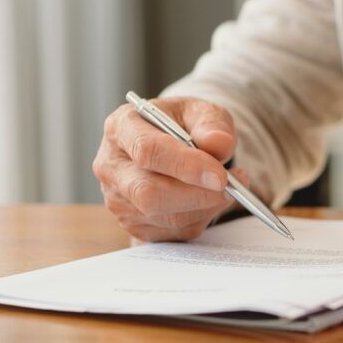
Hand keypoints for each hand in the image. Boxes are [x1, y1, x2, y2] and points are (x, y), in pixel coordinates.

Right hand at [93, 97, 247, 240]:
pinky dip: (201, 218)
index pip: (146, 150)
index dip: (185, 165)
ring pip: (163, 216)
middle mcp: (111, 166)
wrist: (177, 145)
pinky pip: (173, 231)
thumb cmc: (185, 125)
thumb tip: (218, 143)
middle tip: (231, 187)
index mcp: (121, 128)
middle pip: (148, 192)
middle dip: (196, 194)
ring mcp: (118, 199)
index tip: (219, 175)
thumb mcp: (202, 111)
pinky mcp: (134, 224)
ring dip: (204, 206)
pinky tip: (212, 199)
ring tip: (229, 187)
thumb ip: (211, 123)